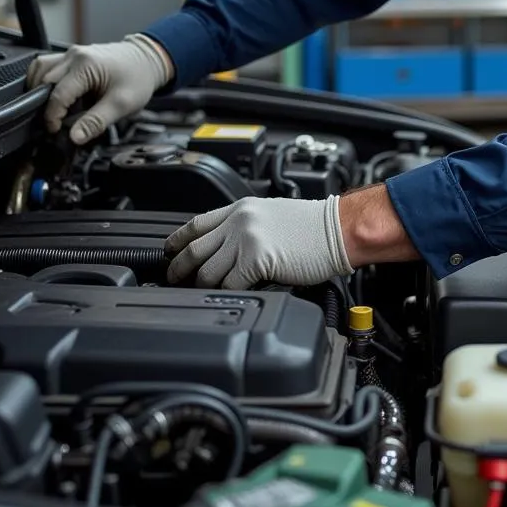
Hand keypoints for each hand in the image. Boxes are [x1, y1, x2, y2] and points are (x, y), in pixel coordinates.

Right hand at [26, 35, 173, 144]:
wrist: (148, 60)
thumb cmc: (138, 78)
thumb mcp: (121, 105)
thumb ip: (96, 122)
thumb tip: (74, 137)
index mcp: (85, 66)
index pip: (57, 95)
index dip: (53, 117)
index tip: (56, 130)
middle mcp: (74, 56)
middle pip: (43, 82)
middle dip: (44, 105)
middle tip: (55, 122)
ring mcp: (71, 54)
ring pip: (40, 71)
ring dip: (40, 91)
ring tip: (54, 108)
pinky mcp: (71, 56)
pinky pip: (47, 66)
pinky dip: (45, 81)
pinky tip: (56, 95)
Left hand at [164, 195, 352, 288]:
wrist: (338, 229)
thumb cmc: (314, 226)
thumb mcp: (273, 214)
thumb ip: (245, 226)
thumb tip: (226, 249)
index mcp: (242, 208)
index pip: (197, 223)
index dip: (177, 240)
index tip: (169, 251)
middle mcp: (239, 221)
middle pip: (194, 249)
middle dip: (179, 269)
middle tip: (174, 280)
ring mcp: (246, 240)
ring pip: (207, 272)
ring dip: (203, 287)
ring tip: (203, 294)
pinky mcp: (256, 260)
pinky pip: (229, 286)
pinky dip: (226, 295)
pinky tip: (229, 298)